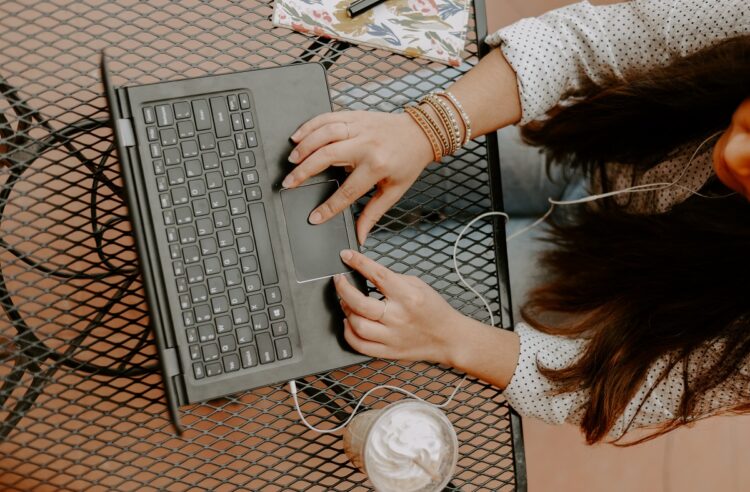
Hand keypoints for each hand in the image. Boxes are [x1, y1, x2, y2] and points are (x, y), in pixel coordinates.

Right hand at [283, 111, 432, 244]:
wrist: (421, 133)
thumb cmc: (408, 163)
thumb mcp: (394, 191)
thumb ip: (373, 214)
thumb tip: (360, 236)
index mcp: (377, 166)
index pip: (346, 191)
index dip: (329, 207)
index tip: (314, 217)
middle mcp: (366, 145)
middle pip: (327, 157)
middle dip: (304, 171)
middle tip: (289, 183)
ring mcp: (360, 127)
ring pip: (324, 133)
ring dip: (304, 146)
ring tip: (291, 159)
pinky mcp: (356, 116)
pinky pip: (328, 117)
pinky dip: (310, 125)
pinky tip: (298, 135)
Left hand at [333, 249, 466, 364]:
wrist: (448, 337)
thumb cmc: (434, 310)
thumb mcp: (418, 285)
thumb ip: (393, 279)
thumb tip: (367, 273)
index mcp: (408, 296)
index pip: (377, 275)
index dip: (358, 263)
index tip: (346, 256)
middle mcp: (398, 317)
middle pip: (360, 304)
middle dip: (343, 289)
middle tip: (339, 281)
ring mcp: (392, 337)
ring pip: (357, 325)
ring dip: (346, 311)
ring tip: (345, 302)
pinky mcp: (388, 351)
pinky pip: (360, 345)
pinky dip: (349, 333)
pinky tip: (349, 323)